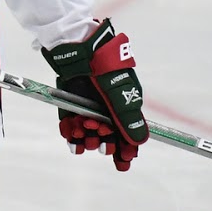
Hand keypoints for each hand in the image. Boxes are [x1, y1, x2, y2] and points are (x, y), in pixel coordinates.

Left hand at [44, 19, 147, 171]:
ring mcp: (88, 104)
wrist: (76, 47)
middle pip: (107, 135)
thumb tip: (141, 141)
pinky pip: (71, 121)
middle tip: (101, 145)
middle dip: (105, 142)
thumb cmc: (103, 66)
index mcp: (123, 103)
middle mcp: (106, 107)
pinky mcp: (71, 101)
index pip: (127, 132)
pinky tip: (70, 137)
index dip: (126, 149)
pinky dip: (70, 130)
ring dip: (86, 136)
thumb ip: (126, 116)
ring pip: (88, 130)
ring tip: (83, 134)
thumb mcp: (118, 92)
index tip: (123, 163)